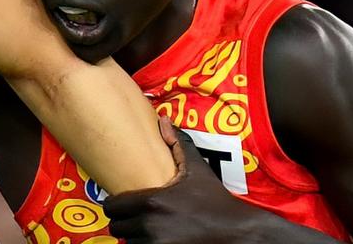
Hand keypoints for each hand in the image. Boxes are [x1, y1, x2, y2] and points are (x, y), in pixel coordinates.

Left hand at [102, 117, 257, 242]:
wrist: (241, 234)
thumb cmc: (217, 201)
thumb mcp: (198, 170)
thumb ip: (177, 145)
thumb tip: (163, 120)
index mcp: (152, 202)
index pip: (112, 206)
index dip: (117, 205)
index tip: (124, 204)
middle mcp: (150, 226)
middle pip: (117, 227)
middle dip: (126, 223)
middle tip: (136, 219)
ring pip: (128, 243)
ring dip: (135, 238)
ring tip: (149, 230)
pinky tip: (159, 241)